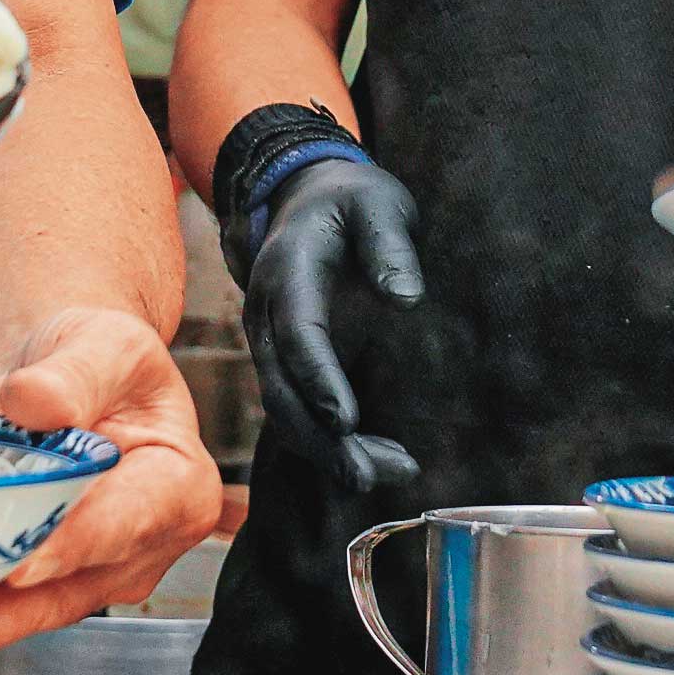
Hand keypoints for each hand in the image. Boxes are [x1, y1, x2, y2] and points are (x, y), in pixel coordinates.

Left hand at [0, 307, 228, 656]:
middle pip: (70, 585)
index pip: (125, 522)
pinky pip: (2, 608)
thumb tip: (33, 400)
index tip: (23, 564)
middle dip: (2, 605)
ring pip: (29, 612)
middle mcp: (144, 547)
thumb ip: (74, 373)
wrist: (72, 381)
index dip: (73, 545)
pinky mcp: (49, 587)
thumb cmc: (103, 365)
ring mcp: (96, 575)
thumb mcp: (104, 344)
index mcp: (178, 487)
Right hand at [246, 152, 421, 500]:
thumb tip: (406, 298)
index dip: (319, 378)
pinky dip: (332, 442)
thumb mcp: (378, 205)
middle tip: (365, 476)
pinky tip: (379, 463)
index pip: (297, 333)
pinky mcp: (290, 363)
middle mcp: (267, 315)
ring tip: (385, 476)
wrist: (308, 198)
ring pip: (286, 409)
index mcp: (287, 273)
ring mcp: (272, 343)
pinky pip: (300, 410)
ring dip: (328, 450)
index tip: (346, 421)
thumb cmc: (352, 202)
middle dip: (319, 438)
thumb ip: (389, 245)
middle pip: (281, 388)